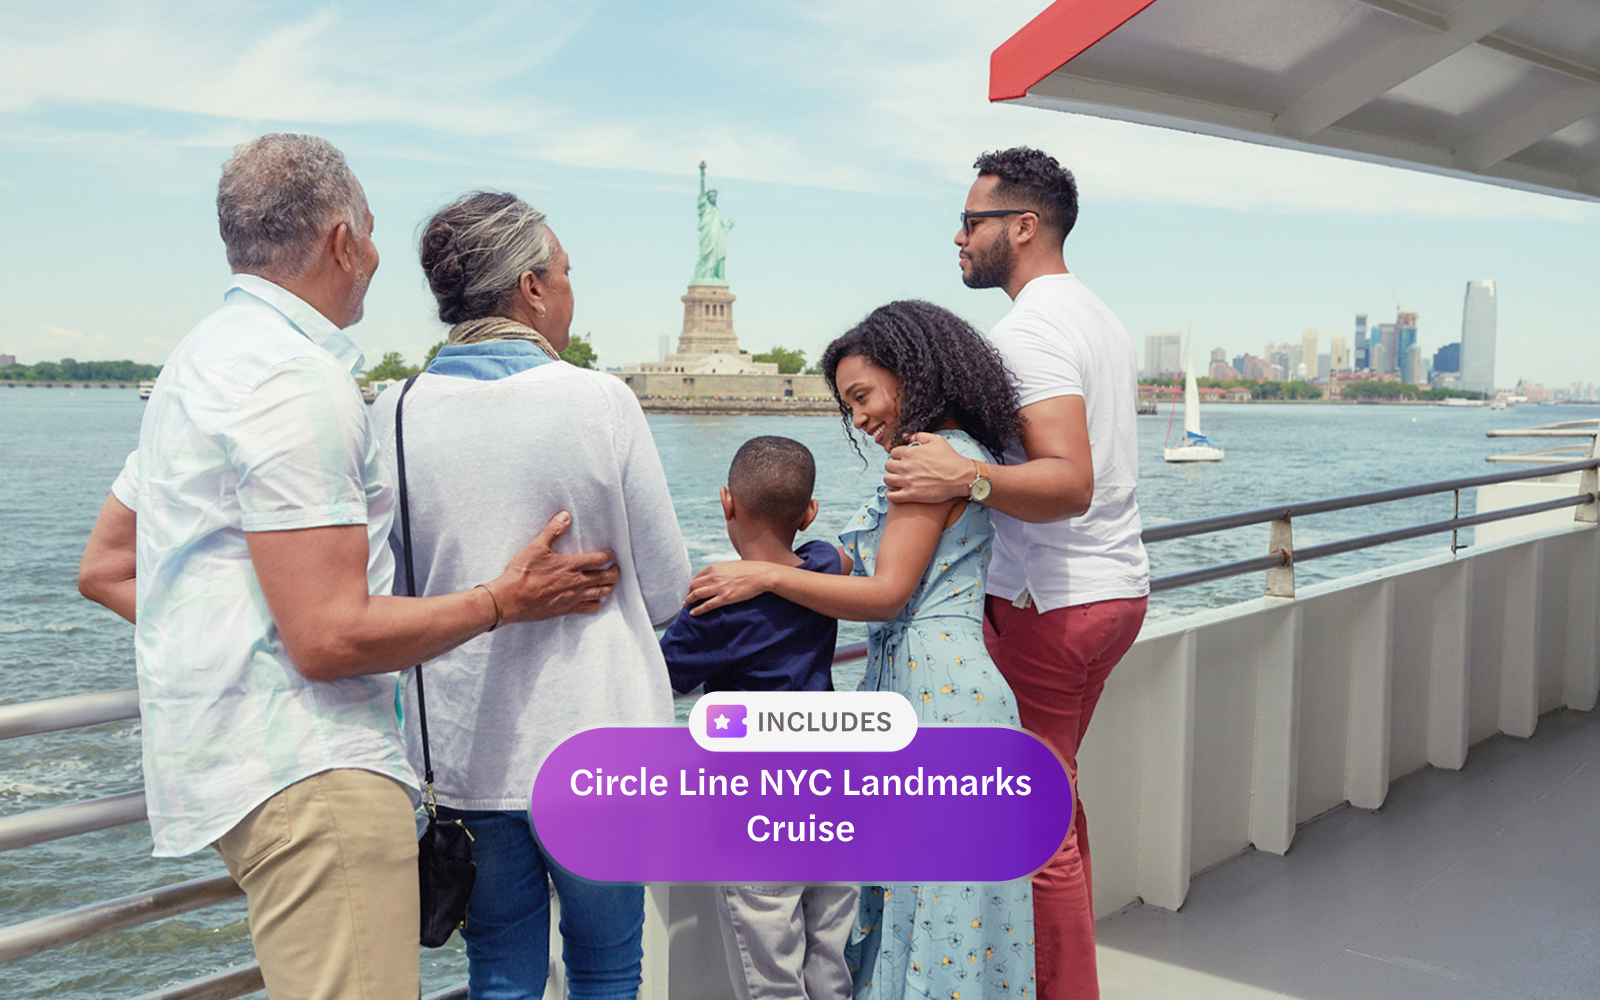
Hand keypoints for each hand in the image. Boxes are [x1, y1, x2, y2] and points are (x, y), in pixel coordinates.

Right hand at [489, 512, 619, 622]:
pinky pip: (589, 608)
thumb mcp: (537, 547)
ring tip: (611, 584)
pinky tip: (595, 600)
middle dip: (614, 573)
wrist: (511, 599)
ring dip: (609, 587)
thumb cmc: (523, 573)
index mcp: (571, 565)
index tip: (610, 554)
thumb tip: (565, 516)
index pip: (598, 560)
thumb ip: (553, 531)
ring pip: (601, 593)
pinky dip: (596, 603)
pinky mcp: (567, 609)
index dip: (608, 556)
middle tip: (616, 570)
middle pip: (605, 578)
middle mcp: (576, 582)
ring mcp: (573, 597)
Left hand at [683, 561, 772, 614]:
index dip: (688, 584)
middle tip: (680, 598)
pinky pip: (707, 605)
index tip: (685, 589)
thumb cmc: (747, 570)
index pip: (695, 577)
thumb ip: (717, 571)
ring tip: (683, 605)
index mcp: (713, 568)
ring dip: (687, 600)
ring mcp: (718, 588)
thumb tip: (710, 576)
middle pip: (692, 585)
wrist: (761, 575)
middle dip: (684, 592)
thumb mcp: (728, 566)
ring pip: (696, 595)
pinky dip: (698, 609)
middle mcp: (713, 577)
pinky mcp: (725, 598)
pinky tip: (693, 612)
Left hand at [884, 433, 970, 504]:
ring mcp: (907, 481)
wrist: (961, 477)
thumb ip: (919, 435)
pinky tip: (892, 492)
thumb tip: (906, 436)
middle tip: (900, 469)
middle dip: (893, 466)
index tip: (903, 459)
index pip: (893, 453)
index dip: (898, 455)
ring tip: (896, 480)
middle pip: (888, 465)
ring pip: (887, 479)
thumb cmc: (950, 458)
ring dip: (891, 479)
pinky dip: (889, 494)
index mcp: (909, 452)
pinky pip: (892, 496)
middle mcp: (905, 466)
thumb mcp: (936, 440)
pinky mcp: (911, 495)